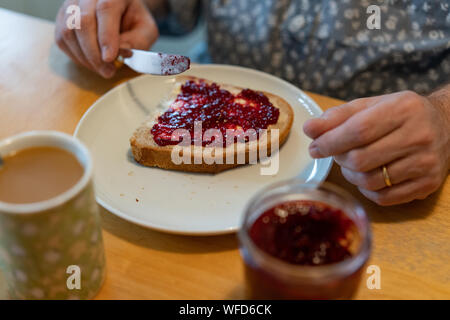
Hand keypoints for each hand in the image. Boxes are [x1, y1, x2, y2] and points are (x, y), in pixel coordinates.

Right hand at [55, 0, 158, 77]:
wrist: (121, 13)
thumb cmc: (134, 21)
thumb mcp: (146, 30)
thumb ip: (139, 40)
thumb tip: (121, 49)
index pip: (105, 9)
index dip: (106, 36)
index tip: (110, 58)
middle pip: (83, 21)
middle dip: (94, 53)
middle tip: (108, 71)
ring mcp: (72, 4)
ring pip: (68, 31)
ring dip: (85, 57)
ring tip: (102, 69)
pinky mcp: (62, 17)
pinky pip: (62, 39)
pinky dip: (76, 56)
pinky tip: (91, 62)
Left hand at [303, 91, 449, 205]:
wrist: (446, 126)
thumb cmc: (400, 114)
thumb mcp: (370, 106)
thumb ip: (338, 116)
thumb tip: (309, 129)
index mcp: (403, 109)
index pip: (358, 130)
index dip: (330, 142)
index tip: (314, 147)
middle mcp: (419, 136)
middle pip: (361, 159)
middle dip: (339, 159)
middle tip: (337, 153)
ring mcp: (426, 163)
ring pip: (370, 181)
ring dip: (351, 175)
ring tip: (352, 163)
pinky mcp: (427, 185)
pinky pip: (383, 197)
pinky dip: (366, 189)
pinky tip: (367, 175)